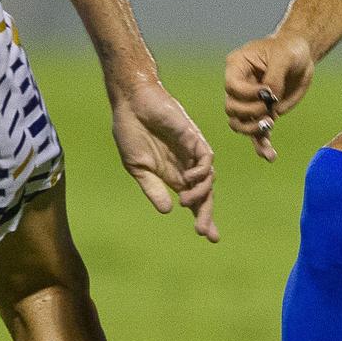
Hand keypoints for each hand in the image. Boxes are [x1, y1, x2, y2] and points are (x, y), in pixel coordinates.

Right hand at [110, 82, 218, 241]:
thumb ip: (153, 188)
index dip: (202, 217)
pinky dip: (201, 172)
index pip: (194, 200)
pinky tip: (189, 180)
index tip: (211, 238)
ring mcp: (191, 152)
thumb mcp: (137, 167)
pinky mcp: (193, 137)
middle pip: (204, 194)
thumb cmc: (131, 131)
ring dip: (200, 194)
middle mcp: (186, 166)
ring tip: (186, 203)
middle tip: (205, 232)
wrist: (130, 103)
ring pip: (208, 178)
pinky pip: (206, 158)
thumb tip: (167, 211)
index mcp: (173, 175)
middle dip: (206, 213)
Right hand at [224, 33, 314, 161]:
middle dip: (250, 112)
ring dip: (252, 130)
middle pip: (231, 108)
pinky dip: (262, 146)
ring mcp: (250, 102)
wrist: (300, 56)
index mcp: (237, 66)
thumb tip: (270, 99)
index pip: (231, 87)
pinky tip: (270, 156)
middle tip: (270, 108)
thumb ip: (274, 77)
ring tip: (269, 125)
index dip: (247, 94)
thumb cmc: (289, 49)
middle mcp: (239, 86)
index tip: (268, 92)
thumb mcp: (284, 56)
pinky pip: (256, 135)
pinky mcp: (262, 114)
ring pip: (238, 124)